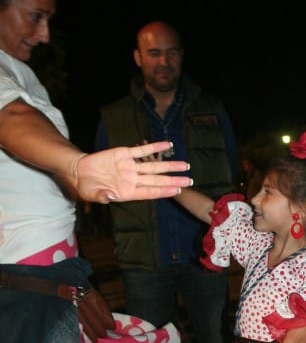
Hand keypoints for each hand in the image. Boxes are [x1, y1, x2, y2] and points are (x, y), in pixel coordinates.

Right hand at [74, 142, 192, 203]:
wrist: (79, 172)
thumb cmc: (87, 187)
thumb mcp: (92, 195)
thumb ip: (103, 196)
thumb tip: (111, 197)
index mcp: (128, 192)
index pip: (150, 192)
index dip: (164, 191)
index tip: (177, 190)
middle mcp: (133, 179)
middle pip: (157, 179)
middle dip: (174, 180)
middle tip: (190, 180)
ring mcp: (130, 167)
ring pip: (154, 165)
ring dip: (170, 165)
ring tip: (185, 165)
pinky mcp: (125, 154)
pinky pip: (142, 150)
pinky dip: (154, 147)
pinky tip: (168, 145)